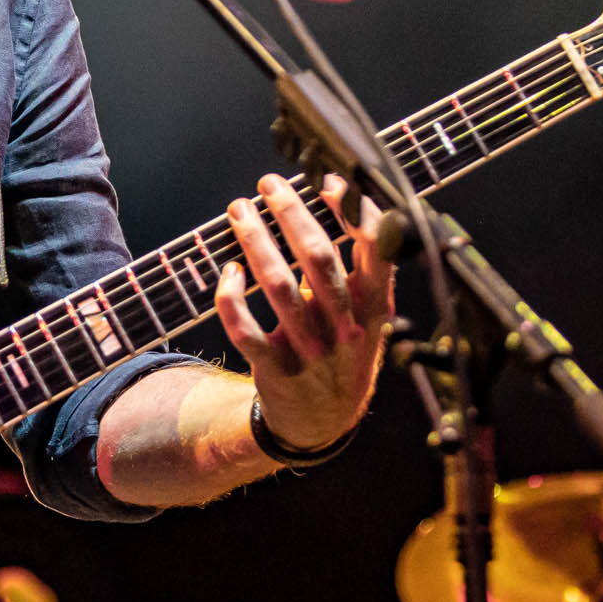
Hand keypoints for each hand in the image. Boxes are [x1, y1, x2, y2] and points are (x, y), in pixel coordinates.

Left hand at [215, 173, 396, 452]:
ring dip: (255, 241)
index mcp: (374, 307)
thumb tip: (341, 194)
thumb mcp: (369, 313)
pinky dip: (232, 298)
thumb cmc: (345, 349)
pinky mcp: (275, 369)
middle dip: (291, 213)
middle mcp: (345, 327)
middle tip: (268, 184)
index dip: (351, 211)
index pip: (373, 250)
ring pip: (278, 287)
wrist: (323, 422)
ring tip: (240, 210)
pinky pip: (246, 330)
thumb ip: (362, 266)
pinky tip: (228, 271)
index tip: (328, 179)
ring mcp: (310, 350)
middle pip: (317, 259)